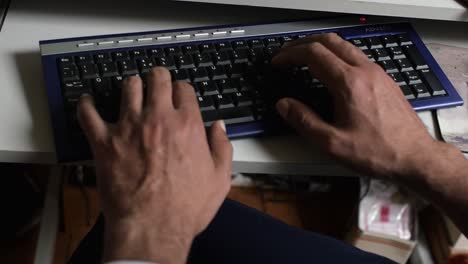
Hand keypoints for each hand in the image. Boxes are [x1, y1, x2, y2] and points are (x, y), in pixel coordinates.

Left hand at [77, 68, 232, 262]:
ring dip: (131, 85)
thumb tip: (220, 127)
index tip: (180, 94)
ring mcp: (129, 128)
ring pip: (128, 87)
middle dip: (158, 77)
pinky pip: (88, 113)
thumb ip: (223, 147)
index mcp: (187, 125)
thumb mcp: (220, 179)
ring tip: (131, 89)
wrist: (153, 228)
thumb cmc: (185, 207)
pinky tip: (88, 101)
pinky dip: (86, 104)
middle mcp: (158, 119)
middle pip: (157, 79)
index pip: (184, 89)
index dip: (182, 89)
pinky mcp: (104, 142)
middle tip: (156, 81)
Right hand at [272, 33, 445, 177]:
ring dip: (320, 46)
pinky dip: (336, 54)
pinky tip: (331, 70)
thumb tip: (284, 105)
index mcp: (349, 84)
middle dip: (303, 43)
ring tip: (304, 57)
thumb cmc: (378, 152)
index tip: (278, 62)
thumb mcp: (332, 143)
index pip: (313, 54)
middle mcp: (365, 71)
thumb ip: (304, 121)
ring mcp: (377, 73)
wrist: (416, 157)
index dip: (290, 55)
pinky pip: (356, 56)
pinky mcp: (384, 80)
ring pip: (344, 45)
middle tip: (287, 53)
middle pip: (329, 41)